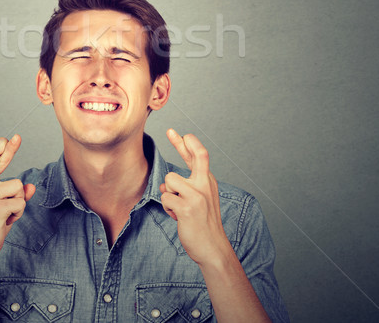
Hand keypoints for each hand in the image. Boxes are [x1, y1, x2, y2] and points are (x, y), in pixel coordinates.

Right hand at [0, 135, 35, 268]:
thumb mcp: (4, 208)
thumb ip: (15, 195)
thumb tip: (31, 186)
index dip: (3, 148)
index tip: (14, 137)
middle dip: (6, 147)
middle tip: (16, 137)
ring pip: (18, 186)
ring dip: (19, 202)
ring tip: (7, 215)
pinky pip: (20, 203)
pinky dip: (18, 214)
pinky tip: (7, 221)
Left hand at [160, 129, 230, 267]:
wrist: (213, 248)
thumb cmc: (203, 223)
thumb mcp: (200, 199)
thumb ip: (186, 187)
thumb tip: (166, 181)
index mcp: (208, 181)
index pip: (200, 156)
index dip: (188, 143)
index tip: (175, 132)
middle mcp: (205, 185)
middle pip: (197, 155)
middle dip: (182, 143)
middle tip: (171, 130)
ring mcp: (197, 195)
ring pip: (169, 181)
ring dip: (168, 195)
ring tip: (178, 208)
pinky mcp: (187, 207)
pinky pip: (165, 198)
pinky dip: (167, 208)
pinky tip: (177, 217)